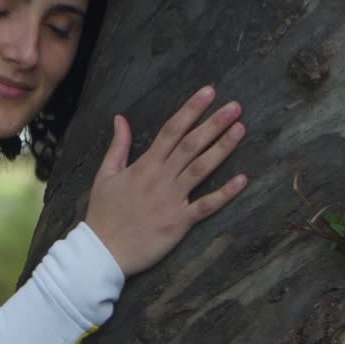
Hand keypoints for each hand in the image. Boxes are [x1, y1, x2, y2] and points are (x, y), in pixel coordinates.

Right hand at [85, 86, 247, 276]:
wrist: (102, 251)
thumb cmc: (103, 214)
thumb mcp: (105, 175)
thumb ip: (118, 146)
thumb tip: (121, 118)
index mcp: (144, 165)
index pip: (171, 130)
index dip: (191, 110)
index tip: (208, 92)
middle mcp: (161, 178)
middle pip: (191, 145)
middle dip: (214, 123)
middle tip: (235, 107)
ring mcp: (172, 200)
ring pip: (201, 169)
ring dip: (223, 148)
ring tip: (241, 129)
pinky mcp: (179, 222)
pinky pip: (206, 206)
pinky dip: (225, 193)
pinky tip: (243, 179)